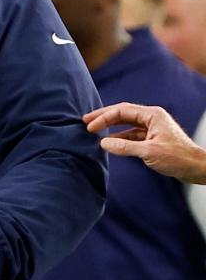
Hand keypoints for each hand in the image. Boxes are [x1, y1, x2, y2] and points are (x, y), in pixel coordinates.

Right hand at [84, 103, 205, 183]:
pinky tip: (110, 142)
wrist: (197, 169)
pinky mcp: (153, 139)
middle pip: (122, 114)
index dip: (103, 117)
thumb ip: (124, 147)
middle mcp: (151, 118)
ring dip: (111, 127)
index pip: (122, 111)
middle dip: (103, 117)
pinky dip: (119, 137)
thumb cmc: (179, 158)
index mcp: (152, 115)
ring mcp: (152, 128)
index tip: (90, 126)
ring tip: (94, 130)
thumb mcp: (149, 152)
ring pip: (126, 124)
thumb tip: (103, 143)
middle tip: (85, 121)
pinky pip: (131, 134)